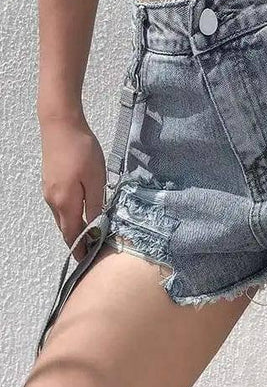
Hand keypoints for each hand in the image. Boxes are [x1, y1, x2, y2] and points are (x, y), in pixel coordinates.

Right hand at [40, 114, 105, 260]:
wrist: (61, 125)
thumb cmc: (82, 151)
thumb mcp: (96, 179)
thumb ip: (96, 205)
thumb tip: (97, 227)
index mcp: (65, 203)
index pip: (73, 235)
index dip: (80, 249)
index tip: (89, 261)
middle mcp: (53, 201)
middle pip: (66, 228)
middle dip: (78, 241)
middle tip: (93, 251)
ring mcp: (49, 191)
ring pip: (63, 217)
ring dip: (75, 228)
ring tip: (91, 235)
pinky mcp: (51, 183)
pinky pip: (61, 206)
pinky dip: (71, 215)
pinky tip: (83, 213)